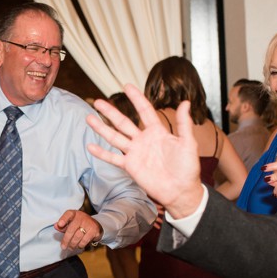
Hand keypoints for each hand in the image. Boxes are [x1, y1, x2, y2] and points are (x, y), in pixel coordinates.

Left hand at [55, 210, 102, 249]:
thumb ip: (63, 225)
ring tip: (70, 248)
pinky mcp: (94, 230)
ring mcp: (89, 223)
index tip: (59, 225)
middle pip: (71, 229)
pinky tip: (79, 246)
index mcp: (74, 214)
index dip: (63, 219)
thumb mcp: (71, 222)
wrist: (95, 225)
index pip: (68, 214)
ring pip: (78, 236)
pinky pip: (85, 240)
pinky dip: (80, 245)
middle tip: (63, 247)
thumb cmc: (80, 224)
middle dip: (66, 240)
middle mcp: (82, 217)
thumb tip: (56, 226)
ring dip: (73, 244)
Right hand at [87, 84, 203, 218]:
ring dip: (102, 128)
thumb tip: (186, 102)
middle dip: (110, 112)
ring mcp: (135, 153)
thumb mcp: (188, 143)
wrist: (181, 191)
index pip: (144, 111)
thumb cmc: (187, 168)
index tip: (127, 86)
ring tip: (89, 118)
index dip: (136, 98)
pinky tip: (90, 146)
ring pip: (114, 137)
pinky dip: (101, 153)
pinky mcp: (130, 166)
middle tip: (98, 102)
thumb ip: (184, 124)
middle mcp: (143, 140)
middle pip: (123, 122)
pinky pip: (113, 158)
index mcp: (157, 132)